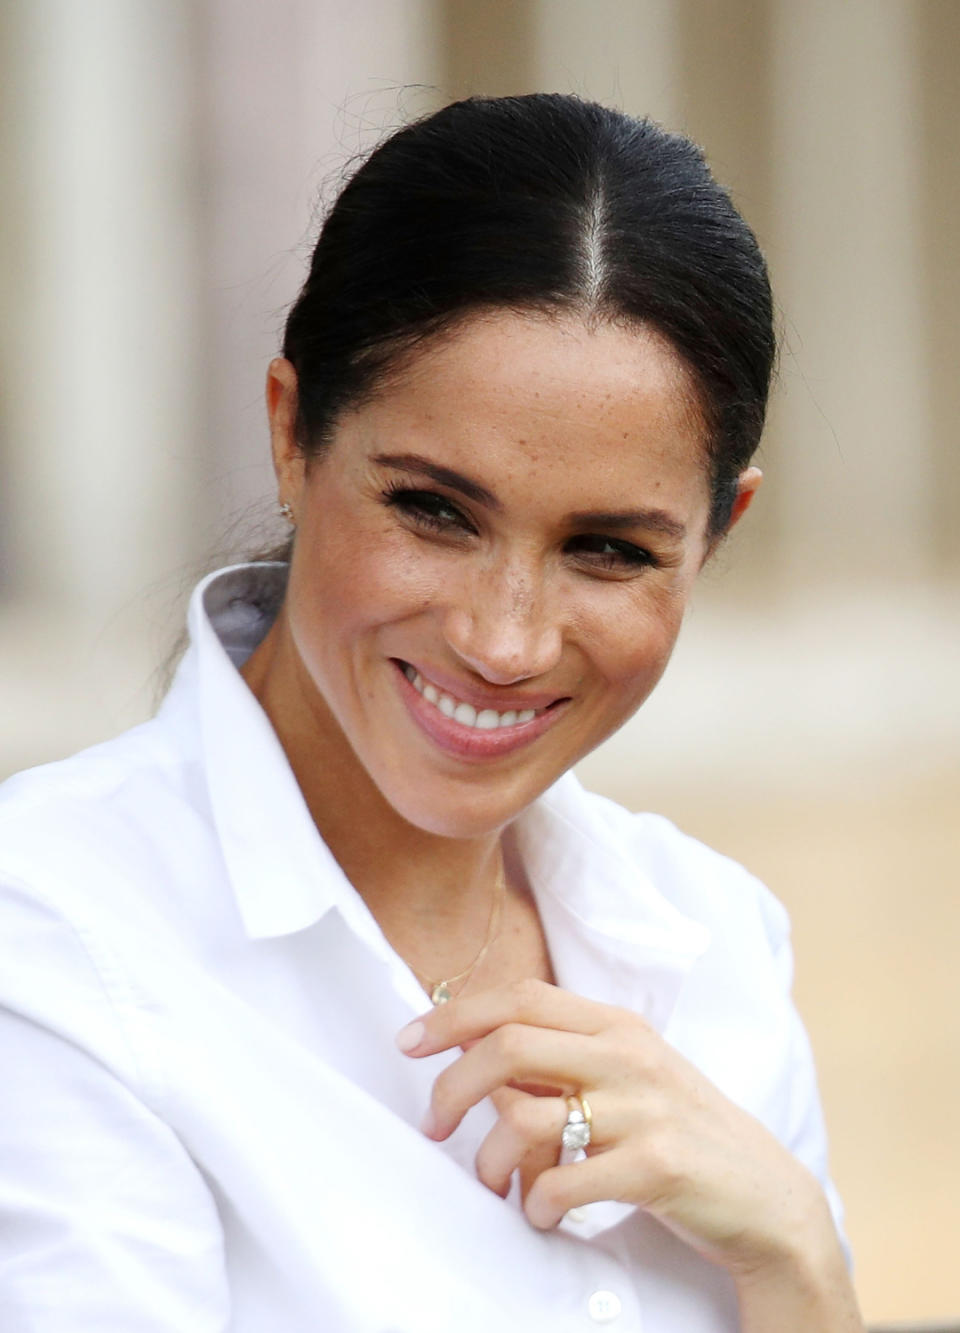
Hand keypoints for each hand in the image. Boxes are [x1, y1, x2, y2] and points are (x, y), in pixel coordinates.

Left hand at [396, 978, 836, 1278]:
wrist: (766, 1199)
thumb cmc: (681, 1134)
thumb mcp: (629, 1079)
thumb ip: (564, 1062)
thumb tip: (478, 1063)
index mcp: (616, 1025)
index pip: (519, 998)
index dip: (455, 1015)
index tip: (409, 1041)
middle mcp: (628, 1055)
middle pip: (508, 1045)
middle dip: (452, 1085)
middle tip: (433, 1125)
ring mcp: (644, 1108)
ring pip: (524, 1118)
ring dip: (490, 1161)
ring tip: (496, 1186)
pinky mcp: (656, 1166)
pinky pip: (563, 1182)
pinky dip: (536, 1205)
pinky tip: (541, 1215)